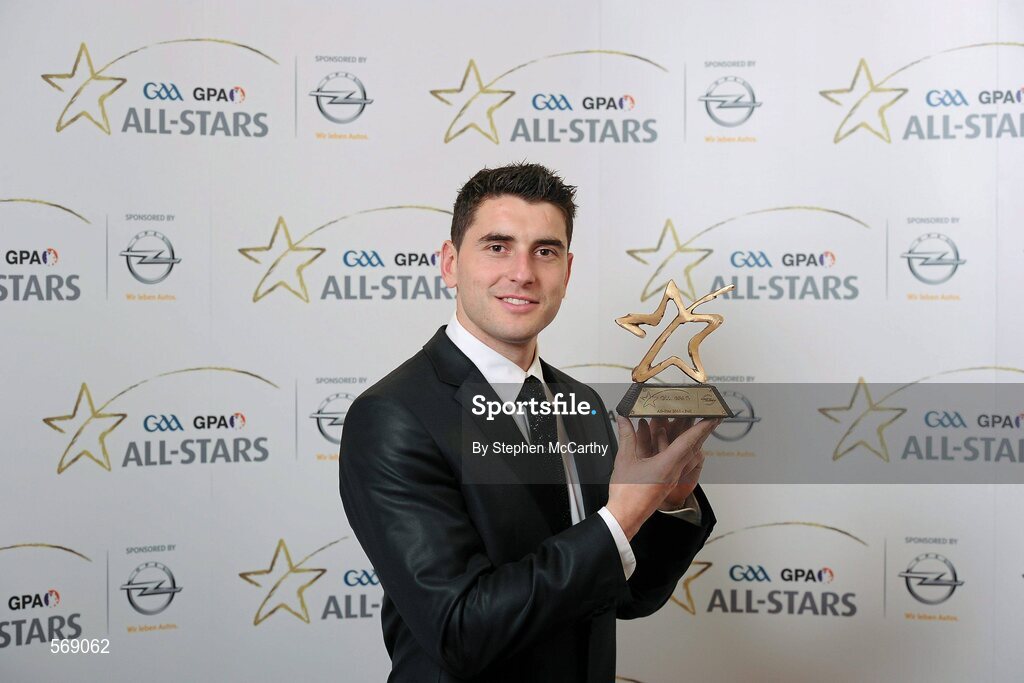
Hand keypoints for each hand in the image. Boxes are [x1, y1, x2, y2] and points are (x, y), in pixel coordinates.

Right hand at [606, 414, 719, 539]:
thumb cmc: (627, 493)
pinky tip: (673, 442)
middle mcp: (674, 471)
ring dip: (693, 439)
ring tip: (698, 426)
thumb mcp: (625, 460)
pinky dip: (680, 449)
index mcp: (667, 465)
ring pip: (687, 454)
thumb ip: (627, 437)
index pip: (688, 442)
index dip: (701, 428)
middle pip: (693, 447)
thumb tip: (624, 420)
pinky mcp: (668, 481)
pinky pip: (679, 461)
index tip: (712, 418)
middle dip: (703, 431)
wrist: (626, 516)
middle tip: (713, 419)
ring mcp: (672, 477)